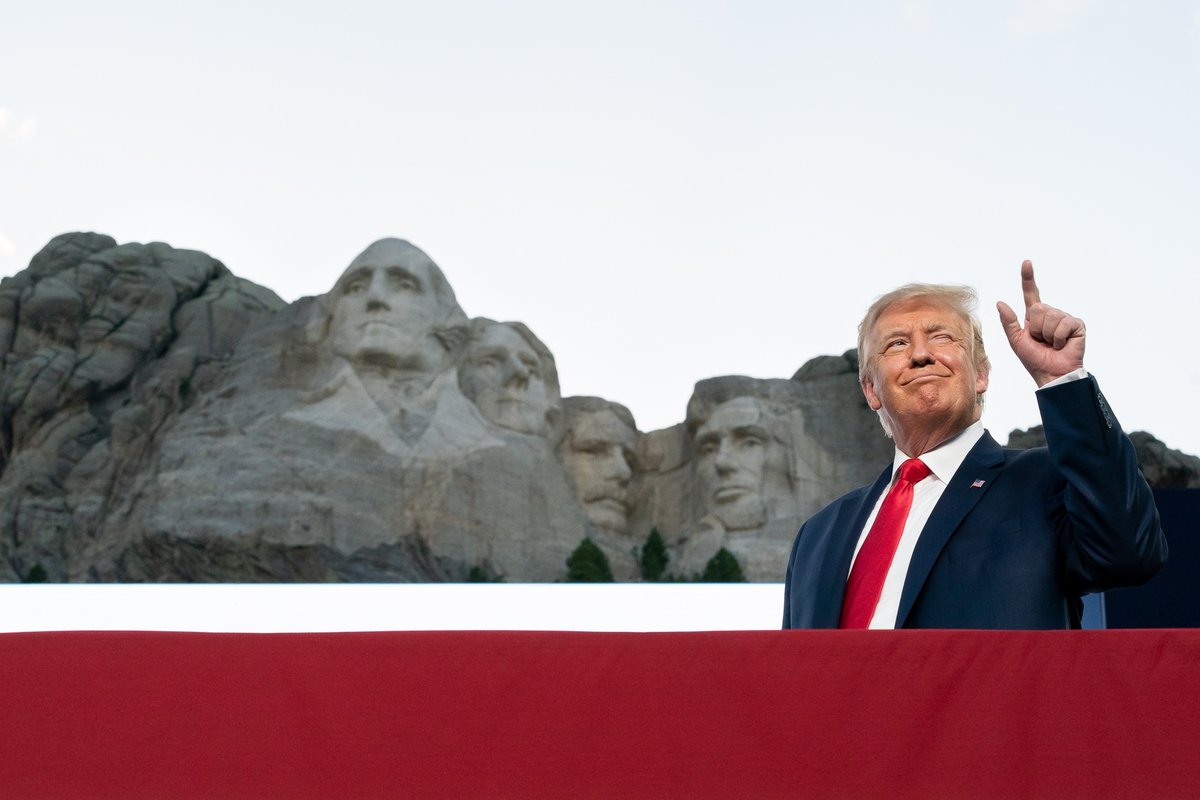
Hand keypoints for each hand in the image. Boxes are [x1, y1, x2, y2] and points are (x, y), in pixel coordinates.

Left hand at [996, 260, 1085, 387]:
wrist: (1052, 375)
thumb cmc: (1035, 360)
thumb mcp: (1016, 341)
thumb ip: (1008, 322)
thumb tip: (1000, 302)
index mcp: (1035, 317)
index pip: (1031, 294)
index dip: (1028, 278)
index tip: (1026, 263)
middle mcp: (1050, 315)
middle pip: (1038, 308)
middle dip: (1036, 328)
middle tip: (1041, 342)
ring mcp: (1064, 319)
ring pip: (1050, 317)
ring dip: (1047, 335)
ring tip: (1052, 344)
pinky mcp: (1076, 325)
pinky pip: (1063, 324)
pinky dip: (1058, 338)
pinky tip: (1062, 345)